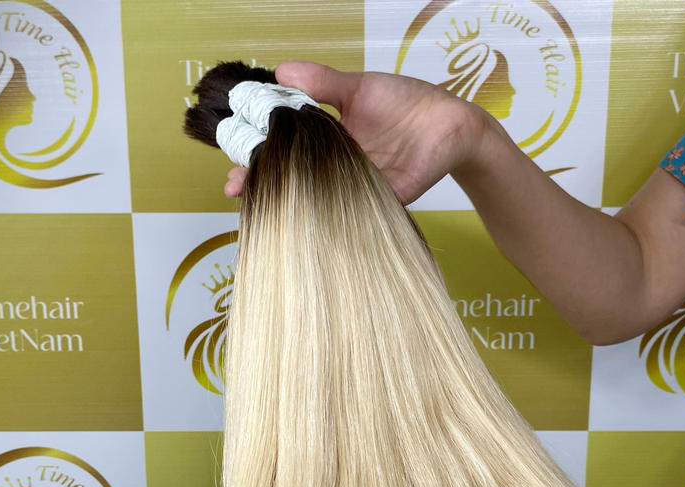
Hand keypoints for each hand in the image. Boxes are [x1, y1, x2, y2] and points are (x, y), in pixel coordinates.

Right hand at [223, 61, 486, 203]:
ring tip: (267, 201)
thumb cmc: (406, 103)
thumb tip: (280, 71)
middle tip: (238, 190)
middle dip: (264, 187)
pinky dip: (335, 214)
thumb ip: (321, 83)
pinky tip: (311, 216)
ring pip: (317, 200)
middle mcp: (334, 169)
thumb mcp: (357, 88)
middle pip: (293, 182)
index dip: (257, 160)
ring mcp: (355, 188)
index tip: (234, 168)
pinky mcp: (381, 200)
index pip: (283, 153)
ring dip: (293, 203)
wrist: (450, 123)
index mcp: (324, 142)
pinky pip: (355, 212)